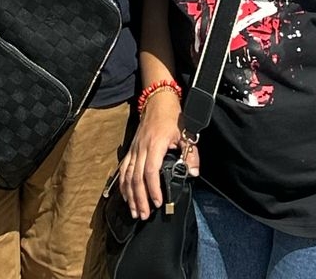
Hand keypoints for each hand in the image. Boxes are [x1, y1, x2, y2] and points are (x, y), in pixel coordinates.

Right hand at [117, 92, 184, 220]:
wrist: (158, 100)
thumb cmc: (172, 117)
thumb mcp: (185, 132)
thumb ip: (190, 153)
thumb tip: (193, 172)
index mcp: (155, 144)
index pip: (151, 171)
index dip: (153, 188)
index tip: (158, 203)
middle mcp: (141, 148)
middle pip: (136, 177)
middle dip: (139, 199)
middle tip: (144, 215)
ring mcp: (134, 149)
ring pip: (127, 175)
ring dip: (130, 195)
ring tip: (135, 211)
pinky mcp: (131, 149)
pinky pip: (123, 169)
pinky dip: (122, 184)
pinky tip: (125, 195)